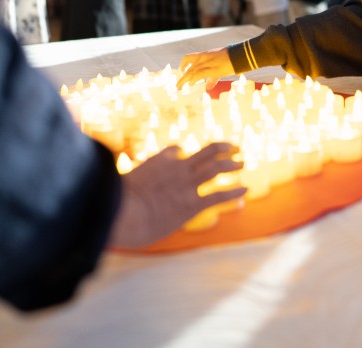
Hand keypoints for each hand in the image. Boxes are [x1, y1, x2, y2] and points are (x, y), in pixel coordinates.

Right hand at [109, 142, 245, 248]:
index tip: (186, 156)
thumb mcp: (121, 183)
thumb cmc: (117, 202)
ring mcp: (187, 185)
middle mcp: (178, 168)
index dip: (183, 153)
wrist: (125, 214)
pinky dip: (234, 192)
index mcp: (160, 160)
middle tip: (235, 148)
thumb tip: (119, 185)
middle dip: (223, 148)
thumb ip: (130, 181)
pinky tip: (245, 190)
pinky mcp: (193, 204)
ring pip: (217, 168)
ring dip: (232, 164)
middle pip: (206, 152)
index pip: (176, 150)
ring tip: (243, 163)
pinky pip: (219, 195)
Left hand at [178, 48, 234, 88]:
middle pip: (188, 67)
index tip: (181, 73)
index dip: (182, 66)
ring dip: (184, 80)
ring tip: (179, 87)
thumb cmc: (231, 60)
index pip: (187, 58)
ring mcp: (207, 62)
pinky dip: (193, 80)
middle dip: (181, 77)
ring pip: (191, 71)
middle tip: (177, 85)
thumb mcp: (219, 68)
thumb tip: (208, 87)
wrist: (238, 55)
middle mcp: (203, 58)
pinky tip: (191, 85)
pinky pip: (199, 74)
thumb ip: (212, 78)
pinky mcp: (212, 68)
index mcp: (204, 55)